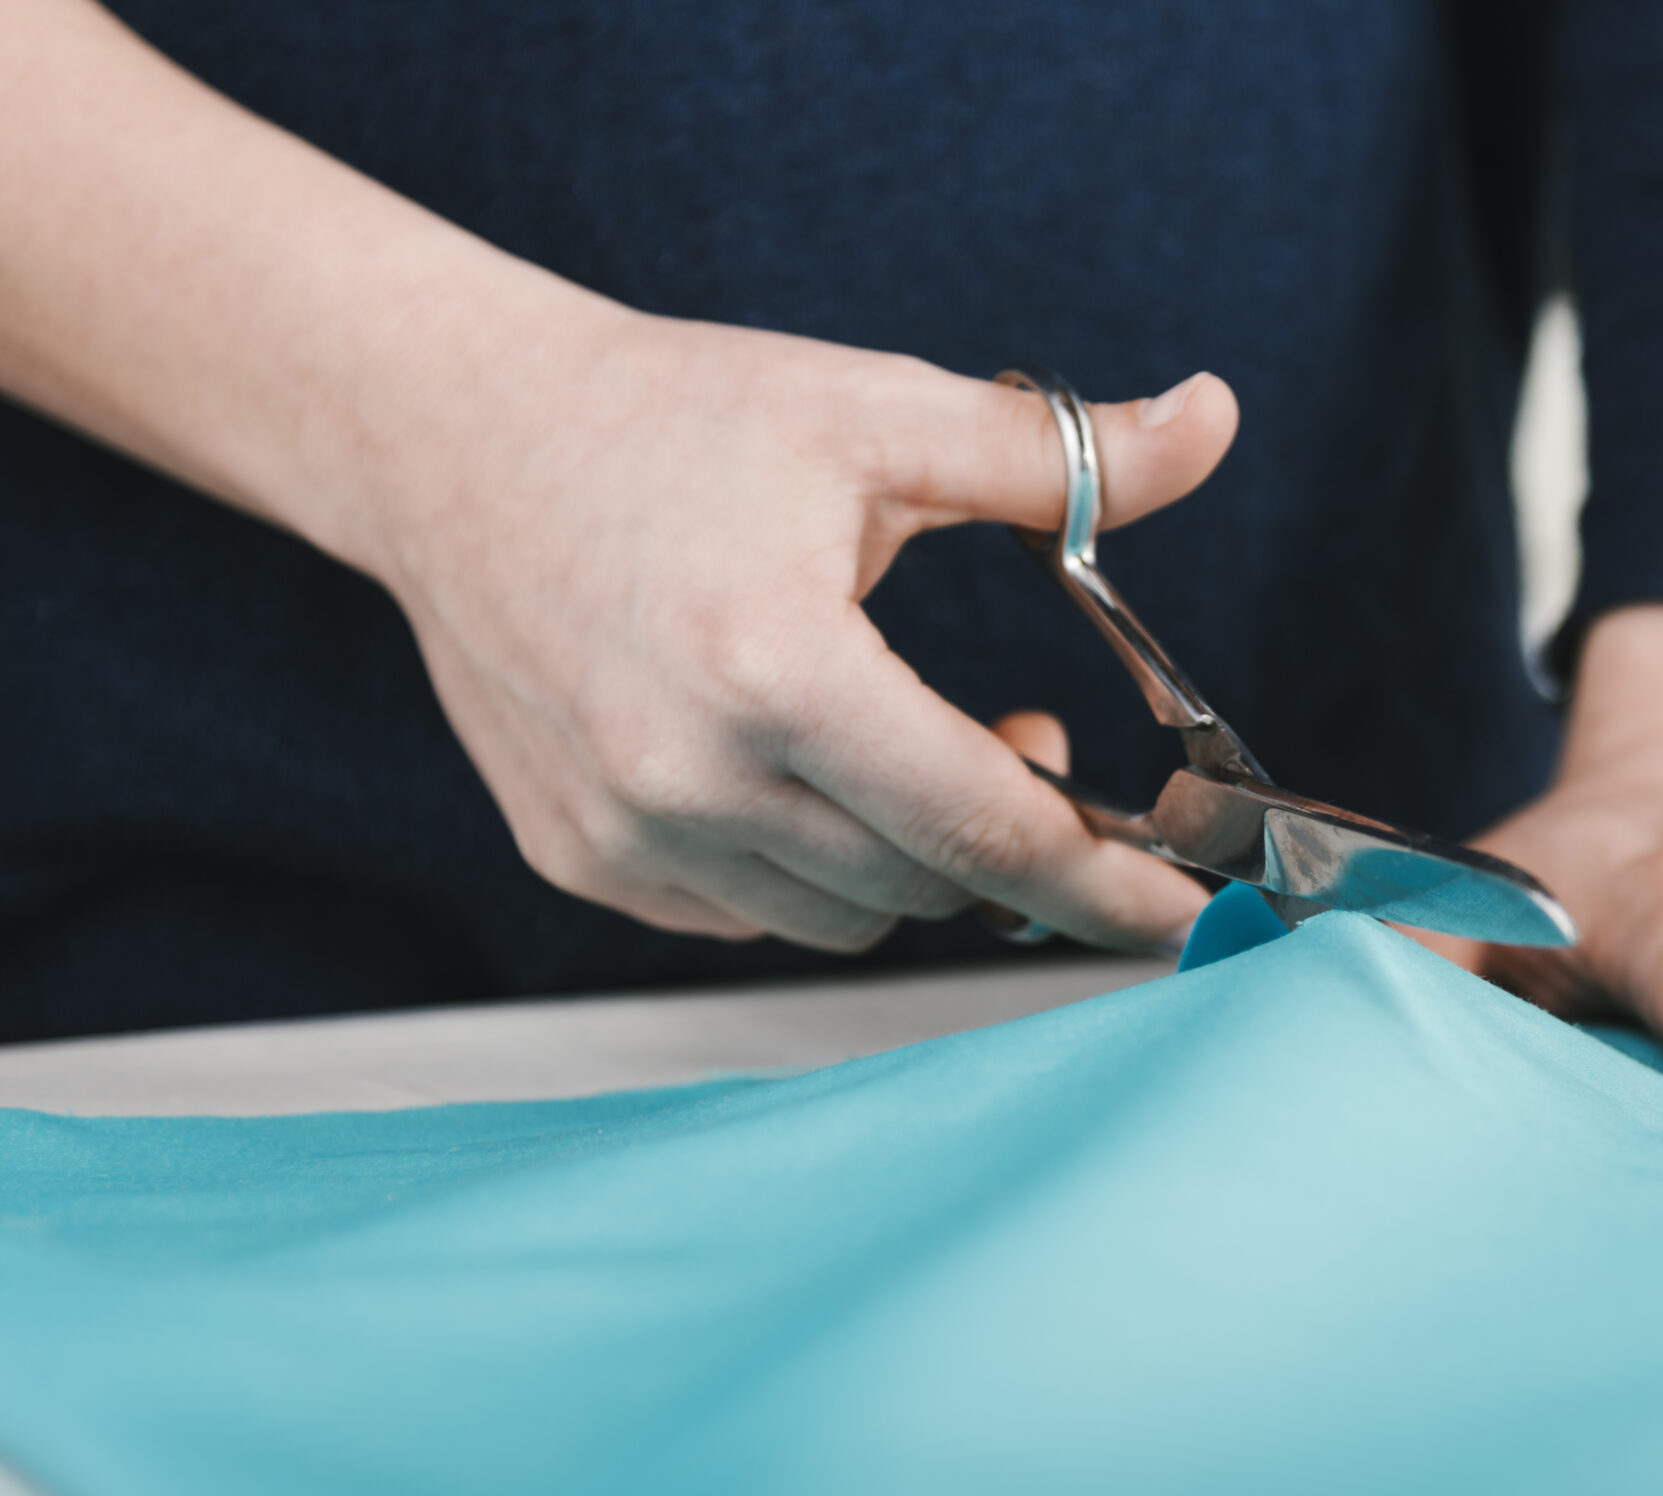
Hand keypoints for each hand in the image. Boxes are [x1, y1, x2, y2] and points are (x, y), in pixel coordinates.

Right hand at [0, 3, 1231, 957]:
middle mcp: (688, 775)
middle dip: (1016, 840)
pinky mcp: (581, 860)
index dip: (1106, 881)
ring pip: (850, 918)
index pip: (985, 827)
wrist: (446, 440)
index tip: (1186, 915)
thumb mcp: (873, 411)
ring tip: (907, 737)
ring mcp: (623, 835)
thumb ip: (1057, 455)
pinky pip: (757, 916)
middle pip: (932, 886)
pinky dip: (816, 867)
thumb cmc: (665, 418)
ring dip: (916, 857)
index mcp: (777, 666)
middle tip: (1032, 738)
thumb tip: (1216, 421)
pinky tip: (803, 766)